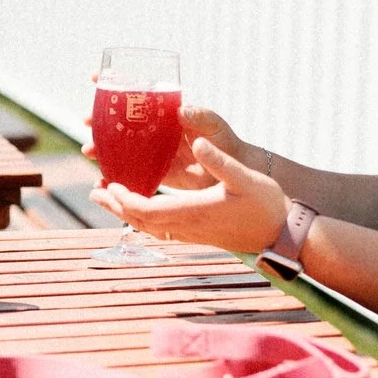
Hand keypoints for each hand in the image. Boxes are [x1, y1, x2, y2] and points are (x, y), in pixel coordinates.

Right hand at [79, 99, 264, 190]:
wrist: (231, 174)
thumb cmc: (225, 143)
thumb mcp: (214, 125)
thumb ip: (200, 115)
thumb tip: (182, 109)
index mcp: (166, 111)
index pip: (137, 92)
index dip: (114, 83)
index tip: (95, 78)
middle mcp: (154, 129)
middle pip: (119, 120)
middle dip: (98, 119)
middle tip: (85, 120)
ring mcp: (151, 150)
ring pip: (119, 145)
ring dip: (101, 147)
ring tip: (90, 151)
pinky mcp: (154, 171)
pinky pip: (129, 170)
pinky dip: (114, 175)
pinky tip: (101, 179)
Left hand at [89, 137, 287, 254]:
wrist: (282, 235)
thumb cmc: (267, 205)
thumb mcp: (245, 178)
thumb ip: (219, 161)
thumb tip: (195, 142)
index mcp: (194, 212)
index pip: (147, 210)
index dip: (124, 199)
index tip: (109, 183)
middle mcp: (187, 227)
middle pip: (140, 221)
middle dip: (115, 205)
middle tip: (95, 189)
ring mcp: (191, 234)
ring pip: (148, 226)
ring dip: (125, 212)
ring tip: (108, 196)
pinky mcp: (197, 234)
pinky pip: (160, 227)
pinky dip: (143, 216)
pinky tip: (139, 205)